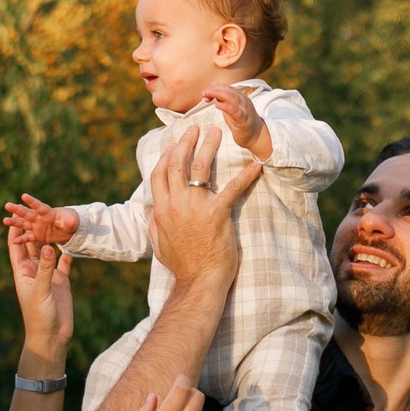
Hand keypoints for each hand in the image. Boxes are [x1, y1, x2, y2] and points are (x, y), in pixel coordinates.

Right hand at [3, 194, 78, 247]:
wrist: (69, 229)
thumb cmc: (71, 221)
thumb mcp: (73, 222)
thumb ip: (70, 221)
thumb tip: (70, 222)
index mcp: (48, 212)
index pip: (39, 206)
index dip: (32, 201)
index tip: (24, 196)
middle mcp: (40, 218)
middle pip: (27, 213)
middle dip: (18, 209)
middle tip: (7, 205)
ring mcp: (37, 226)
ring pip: (24, 224)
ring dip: (15, 223)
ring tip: (4, 221)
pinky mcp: (37, 235)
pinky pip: (28, 237)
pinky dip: (22, 239)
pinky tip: (14, 241)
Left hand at [5, 220, 72, 359]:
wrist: (51, 336)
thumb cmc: (39, 315)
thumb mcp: (41, 290)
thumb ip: (45, 268)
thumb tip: (49, 245)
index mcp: (23, 272)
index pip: (16, 247)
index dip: (14, 232)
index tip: (15, 214)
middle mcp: (34, 271)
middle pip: (32, 246)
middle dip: (33, 230)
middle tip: (35, 210)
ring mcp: (48, 275)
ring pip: (49, 252)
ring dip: (50, 238)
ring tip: (54, 220)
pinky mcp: (61, 281)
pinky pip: (64, 263)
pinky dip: (67, 253)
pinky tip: (71, 241)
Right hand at [147, 127, 260, 288]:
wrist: (198, 282)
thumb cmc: (182, 266)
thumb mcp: (159, 245)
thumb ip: (155, 224)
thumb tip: (153, 212)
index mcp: (162, 210)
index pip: (159, 174)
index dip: (166, 156)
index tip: (173, 144)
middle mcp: (176, 204)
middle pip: (177, 164)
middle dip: (185, 143)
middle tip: (195, 128)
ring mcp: (196, 208)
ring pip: (199, 169)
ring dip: (208, 147)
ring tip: (217, 133)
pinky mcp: (217, 214)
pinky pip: (232, 189)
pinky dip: (245, 176)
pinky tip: (256, 165)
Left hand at [202, 84, 266, 155]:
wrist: (256, 136)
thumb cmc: (241, 122)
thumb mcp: (230, 108)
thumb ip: (223, 97)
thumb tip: (213, 86)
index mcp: (240, 97)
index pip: (227, 87)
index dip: (215, 88)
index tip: (205, 93)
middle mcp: (243, 101)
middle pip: (228, 91)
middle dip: (215, 90)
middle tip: (204, 92)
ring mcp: (244, 110)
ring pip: (232, 98)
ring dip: (219, 94)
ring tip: (208, 95)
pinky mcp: (243, 120)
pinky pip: (235, 112)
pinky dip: (226, 107)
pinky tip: (218, 105)